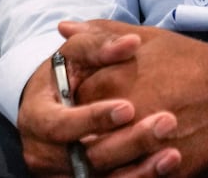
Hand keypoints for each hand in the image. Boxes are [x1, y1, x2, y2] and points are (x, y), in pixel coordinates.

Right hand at [16, 31, 180, 176]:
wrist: (59, 101)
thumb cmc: (68, 72)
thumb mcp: (78, 52)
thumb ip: (101, 43)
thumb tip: (131, 43)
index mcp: (35, 117)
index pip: (60, 125)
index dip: (93, 119)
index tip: (129, 107)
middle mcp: (42, 154)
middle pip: (85, 160)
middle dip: (127, 144)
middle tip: (166, 123)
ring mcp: (60, 175)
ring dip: (139, 171)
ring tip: (172, 154)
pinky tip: (166, 165)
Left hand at [60, 20, 207, 177]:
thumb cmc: (193, 62)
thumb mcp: (148, 39)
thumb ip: (103, 33)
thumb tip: (65, 29)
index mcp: (110, 83)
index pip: (69, 102)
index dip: (75, 104)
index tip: (89, 102)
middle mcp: (120, 117)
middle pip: (81, 136)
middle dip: (86, 133)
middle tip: (104, 127)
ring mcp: (139, 147)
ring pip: (100, 165)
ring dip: (104, 158)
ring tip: (118, 145)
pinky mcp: (161, 171)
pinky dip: (128, 174)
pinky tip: (135, 162)